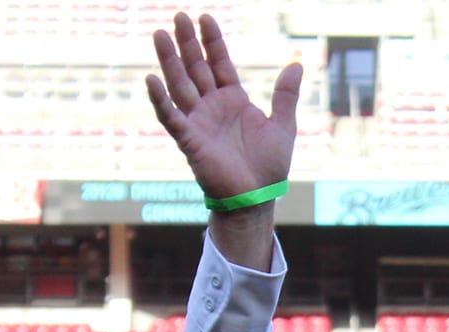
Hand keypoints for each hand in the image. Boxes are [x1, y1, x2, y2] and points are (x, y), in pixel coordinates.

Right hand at [145, 14, 300, 202]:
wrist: (257, 197)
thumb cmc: (269, 166)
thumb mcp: (283, 125)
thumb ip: (285, 95)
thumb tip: (297, 64)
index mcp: (233, 99)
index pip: (219, 63)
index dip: (212, 41)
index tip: (204, 17)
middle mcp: (212, 106)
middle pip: (196, 68)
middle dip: (187, 42)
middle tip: (177, 16)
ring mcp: (199, 121)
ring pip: (180, 85)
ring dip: (169, 60)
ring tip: (159, 34)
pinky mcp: (190, 140)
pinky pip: (172, 117)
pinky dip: (160, 100)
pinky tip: (151, 79)